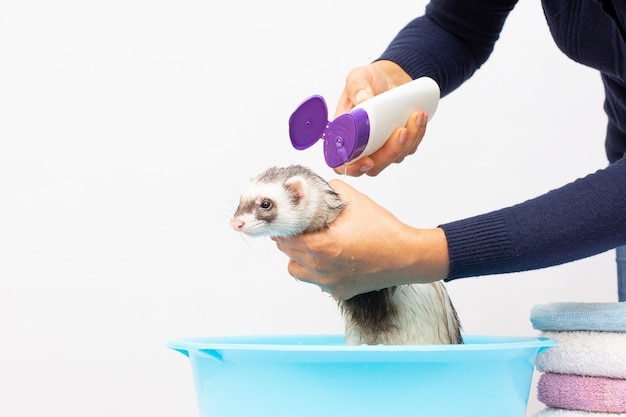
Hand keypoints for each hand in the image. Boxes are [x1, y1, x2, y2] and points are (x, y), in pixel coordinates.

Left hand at [273, 179, 449, 299]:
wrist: (407, 256)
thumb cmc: (384, 231)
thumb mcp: (355, 201)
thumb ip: (331, 189)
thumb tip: (316, 186)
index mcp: (321, 246)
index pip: (285, 238)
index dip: (284, 225)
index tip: (286, 219)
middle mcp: (321, 268)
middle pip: (288, 253)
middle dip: (290, 238)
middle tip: (299, 227)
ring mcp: (329, 283)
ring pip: (296, 270)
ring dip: (298, 257)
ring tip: (312, 244)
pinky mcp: (339, 291)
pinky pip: (315, 281)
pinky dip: (316, 270)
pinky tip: (329, 257)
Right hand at [333, 61, 429, 176]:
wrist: (389, 79)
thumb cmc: (368, 81)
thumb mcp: (358, 77)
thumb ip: (357, 86)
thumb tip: (362, 99)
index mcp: (344, 134)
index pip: (342, 162)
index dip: (353, 167)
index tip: (368, 160)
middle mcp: (361, 146)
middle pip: (373, 167)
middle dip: (389, 153)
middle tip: (401, 131)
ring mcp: (380, 147)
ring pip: (394, 159)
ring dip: (408, 141)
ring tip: (415, 116)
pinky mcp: (398, 144)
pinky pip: (409, 149)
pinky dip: (417, 135)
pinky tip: (419, 118)